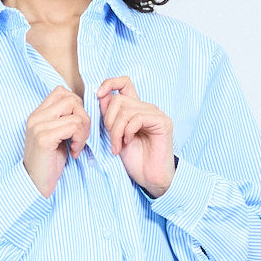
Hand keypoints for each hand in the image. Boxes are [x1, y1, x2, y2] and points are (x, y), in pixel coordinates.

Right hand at [22, 87, 90, 197]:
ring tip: (77, 146)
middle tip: (81, 137)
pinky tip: (74, 152)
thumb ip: (65, 120)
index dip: (77, 106)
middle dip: (84, 118)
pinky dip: (80, 140)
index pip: (62, 92)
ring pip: (76, 113)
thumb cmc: (49, 163)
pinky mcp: (44, 138)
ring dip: (83, 131)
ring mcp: (39, 126)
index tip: (77, 126)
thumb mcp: (58, 137)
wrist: (35, 184)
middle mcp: (36, 117)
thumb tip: (84, 109)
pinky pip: (74, 126)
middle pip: (72, 99)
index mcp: (38, 114)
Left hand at [96, 77, 175, 197]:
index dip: (109, 84)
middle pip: (118, 100)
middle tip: (112, 140)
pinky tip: (129, 143)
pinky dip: (128, 132)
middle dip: (109, 121)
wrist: (150, 178)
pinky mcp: (162, 122)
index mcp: (136, 109)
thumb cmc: (135, 160)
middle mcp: (146, 108)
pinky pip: (137, 118)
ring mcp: (156, 114)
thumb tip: (101, 96)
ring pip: (126, 111)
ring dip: (116, 131)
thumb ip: (110, 116)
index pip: (124, 83)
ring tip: (117, 146)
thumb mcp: (115, 135)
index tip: (97, 95)